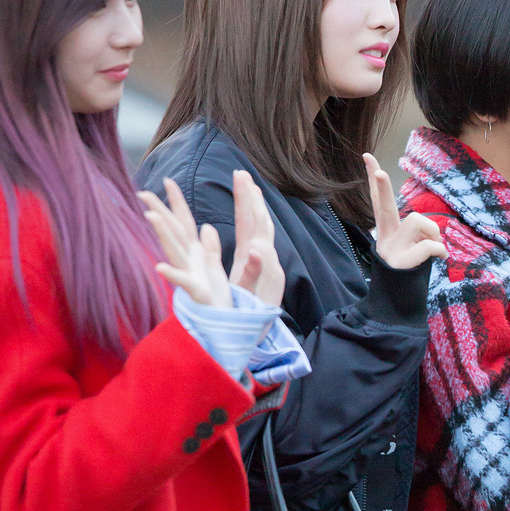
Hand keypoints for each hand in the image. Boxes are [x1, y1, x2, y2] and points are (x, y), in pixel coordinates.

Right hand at [140, 178, 231, 308]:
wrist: (224, 328)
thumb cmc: (218, 301)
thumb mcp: (216, 270)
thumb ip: (211, 249)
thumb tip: (207, 228)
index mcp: (196, 254)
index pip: (185, 222)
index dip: (177, 202)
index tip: (167, 181)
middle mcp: (190, 263)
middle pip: (174, 232)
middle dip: (160, 212)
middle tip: (143, 193)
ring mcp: (192, 277)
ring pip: (176, 252)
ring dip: (164, 235)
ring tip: (152, 217)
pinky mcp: (199, 293)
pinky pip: (185, 282)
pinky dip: (173, 274)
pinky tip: (159, 267)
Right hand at [228, 168, 283, 305]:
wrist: (262, 337)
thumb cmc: (247, 318)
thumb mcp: (247, 297)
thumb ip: (252, 272)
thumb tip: (257, 248)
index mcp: (259, 261)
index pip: (252, 223)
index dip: (245, 200)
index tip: (239, 177)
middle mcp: (268, 259)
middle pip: (261, 221)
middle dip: (252, 196)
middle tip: (242, 173)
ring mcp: (270, 264)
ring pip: (265, 228)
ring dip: (257, 206)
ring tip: (249, 187)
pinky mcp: (268, 270)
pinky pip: (264, 239)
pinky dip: (258, 222)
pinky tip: (253, 218)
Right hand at [364, 152, 446, 269]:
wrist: (396, 307)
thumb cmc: (408, 276)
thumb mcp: (408, 250)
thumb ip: (414, 235)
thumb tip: (430, 232)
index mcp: (386, 232)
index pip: (378, 200)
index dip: (374, 178)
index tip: (367, 156)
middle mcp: (385, 238)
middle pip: (383, 205)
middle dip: (383, 187)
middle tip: (380, 172)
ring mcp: (391, 250)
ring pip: (416, 220)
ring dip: (432, 232)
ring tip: (434, 247)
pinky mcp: (401, 262)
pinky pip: (428, 245)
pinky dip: (440, 250)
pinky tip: (441, 257)